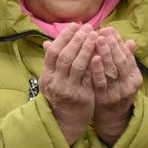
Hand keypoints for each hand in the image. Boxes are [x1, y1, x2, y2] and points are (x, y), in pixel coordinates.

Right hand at [39, 23, 97, 143]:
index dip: (64, 37)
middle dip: (77, 40)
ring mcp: (68, 89)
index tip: (75, 26)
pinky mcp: (81, 96)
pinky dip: (94, 64)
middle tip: (88, 28)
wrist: (64, 121)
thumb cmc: (59, 96)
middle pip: (65, 56)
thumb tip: (46, 42)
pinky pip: (89, 77)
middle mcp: (55, 81)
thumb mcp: (51, 79)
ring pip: (77, 65)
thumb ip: (51, 62)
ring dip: (87, 48)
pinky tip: (101, 54)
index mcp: (47, 75)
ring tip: (96, 36)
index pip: (53, 51)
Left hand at [89, 27, 142, 144]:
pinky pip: (101, 82)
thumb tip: (131, 41)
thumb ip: (126, 59)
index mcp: (135, 76)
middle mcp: (129, 84)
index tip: (110, 29)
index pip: (127, 55)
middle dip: (112, 44)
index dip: (118, 42)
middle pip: (121, 60)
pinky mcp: (105, 99)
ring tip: (98, 39)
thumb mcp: (124, 77)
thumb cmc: (116, 92)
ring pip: (112, 70)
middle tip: (103, 31)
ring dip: (105, 53)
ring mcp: (118, 92)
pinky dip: (98, 70)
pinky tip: (93, 58)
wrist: (113, 119)